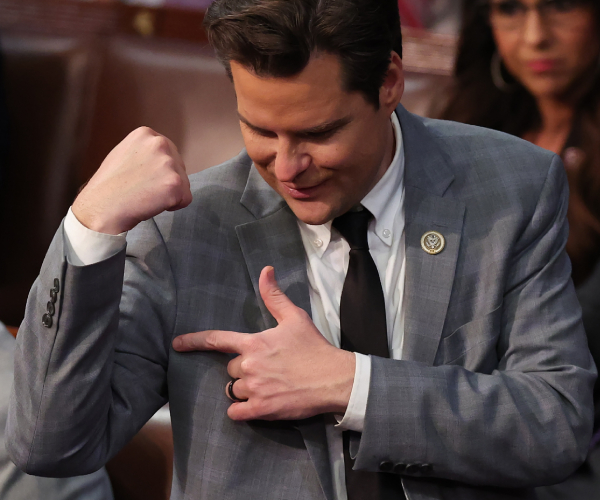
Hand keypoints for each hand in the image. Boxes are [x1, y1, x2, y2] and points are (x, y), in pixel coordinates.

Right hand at [72, 127, 191, 233]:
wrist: (100, 207)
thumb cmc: (109, 186)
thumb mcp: (125, 153)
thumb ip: (146, 151)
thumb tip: (166, 157)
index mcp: (146, 134)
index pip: (169, 153)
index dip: (158, 171)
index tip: (141, 177)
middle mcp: (159, 143)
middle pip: (179, 167)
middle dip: (165, 181)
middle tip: (142, 188)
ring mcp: (168, 163)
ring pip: (183, 184)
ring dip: (169, 194)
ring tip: (145, 196)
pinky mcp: (175, 183)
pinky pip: (186, 199)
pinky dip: (173, 206)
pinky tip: (151, 204)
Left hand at [172, 266, 355, 420]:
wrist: (333, 379)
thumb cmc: (313, 348)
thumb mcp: (295, 318)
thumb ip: (274, 296)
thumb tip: (265, 270)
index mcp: (253, 343)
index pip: (216, 340)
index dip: (194, 341)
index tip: (177, 344)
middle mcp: (249, 365)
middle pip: (231, 369)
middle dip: (244, 369)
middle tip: (268, 369)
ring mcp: (254, 389)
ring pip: (234, 390)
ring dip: (246, 389)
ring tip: (268, 386)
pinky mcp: (261, 409)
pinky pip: (236, 412)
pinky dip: (242, 410)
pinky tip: (257, 405)